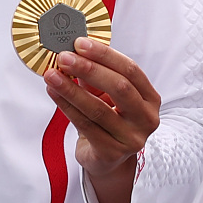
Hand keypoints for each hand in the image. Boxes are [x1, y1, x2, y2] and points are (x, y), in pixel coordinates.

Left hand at [42, 37, 160, 202]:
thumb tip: (73, 51)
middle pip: (120, 87)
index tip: (80, 43)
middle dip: (89, 69)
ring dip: (71, 89)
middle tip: (64, 57)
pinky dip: (66, 107)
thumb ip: (96, 76)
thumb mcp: (107, 96)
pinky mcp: (111, 153)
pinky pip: (85, 125)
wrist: (106, 159)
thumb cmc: (109, 120)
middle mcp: (146, 119)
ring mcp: (131, 138)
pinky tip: (54, 93)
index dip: (105, 55)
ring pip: (98, 108)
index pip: (131, 70)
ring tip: (52, 75)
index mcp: (150, 99)